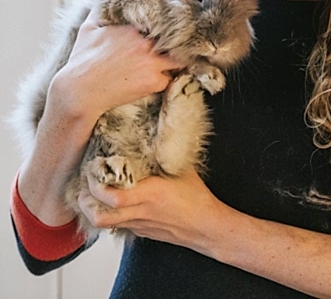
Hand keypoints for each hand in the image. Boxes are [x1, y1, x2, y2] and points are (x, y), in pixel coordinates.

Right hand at [52, 9, 183, 117]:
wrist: (79, 92)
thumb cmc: (82, 60)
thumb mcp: (88, 29)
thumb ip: (100, 10)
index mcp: (133, 29)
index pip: (162, 22)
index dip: (168, 26)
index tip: (170, 29)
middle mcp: (145, 44)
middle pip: (175, 40)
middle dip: (176, 44)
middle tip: (178, 48)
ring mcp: (152, 63)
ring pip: (178, 60)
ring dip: (175, 62)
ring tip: (171, 64)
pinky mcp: (153, 82)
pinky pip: (168, 80)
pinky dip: (162, 81)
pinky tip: (151, 81)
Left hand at [79, 170, 220, 251]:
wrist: (205, 226)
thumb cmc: (197, 199)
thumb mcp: (183, 170)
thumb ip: (164, 156)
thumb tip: (153, 138)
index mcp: (151, 194)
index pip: (114, 197)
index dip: (97, 186)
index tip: (94, 171)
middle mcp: (141, 211)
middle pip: (100, 216)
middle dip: (86, 202)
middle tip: (84, 186)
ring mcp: (138, 224)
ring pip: (104, 223)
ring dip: (93, 209)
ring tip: (91, 195)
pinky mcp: (140, 232)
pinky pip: (117, 225)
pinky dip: (109, 215)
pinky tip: (112, 203)